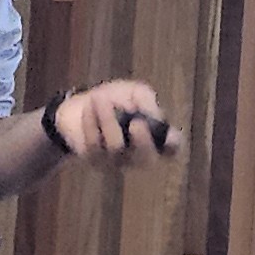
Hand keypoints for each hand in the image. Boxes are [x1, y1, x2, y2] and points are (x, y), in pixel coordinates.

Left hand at [46, 79, 176, 164]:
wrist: (82, 105)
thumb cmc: (116, 99)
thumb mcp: (135, 92)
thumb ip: (146, 100)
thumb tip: (153, 115)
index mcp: (156, 138)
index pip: (172, 149)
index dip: (173, 145)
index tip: (170, 137)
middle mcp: (139, 156)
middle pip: (146, 159)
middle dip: (143, 141)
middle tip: (136, 123)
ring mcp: (117, 162)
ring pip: (116, 148)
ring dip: (108, 119)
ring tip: (100, 98)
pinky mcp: (95, 161)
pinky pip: (94, 144)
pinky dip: (91, 122)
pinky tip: (89, 108)